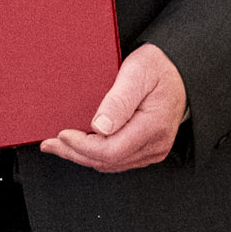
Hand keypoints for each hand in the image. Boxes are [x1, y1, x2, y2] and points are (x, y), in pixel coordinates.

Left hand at [45, 44, 186, 172]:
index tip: (62, 134)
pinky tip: (80, 146)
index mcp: (153, 126)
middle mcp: (155, 144)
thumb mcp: (137, 73)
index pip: (111, 150)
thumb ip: (118, 100)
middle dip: (75, 153)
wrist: (180, 72)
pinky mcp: (148, 150)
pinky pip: (118, 160)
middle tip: (50, 144)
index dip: (82, 146)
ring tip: (59, 145)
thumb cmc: (158, 68)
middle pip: (107, 161)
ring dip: (82, 156)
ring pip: (111, 164)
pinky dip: (96, 155)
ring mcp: (153, 150)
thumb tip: (99, 127)